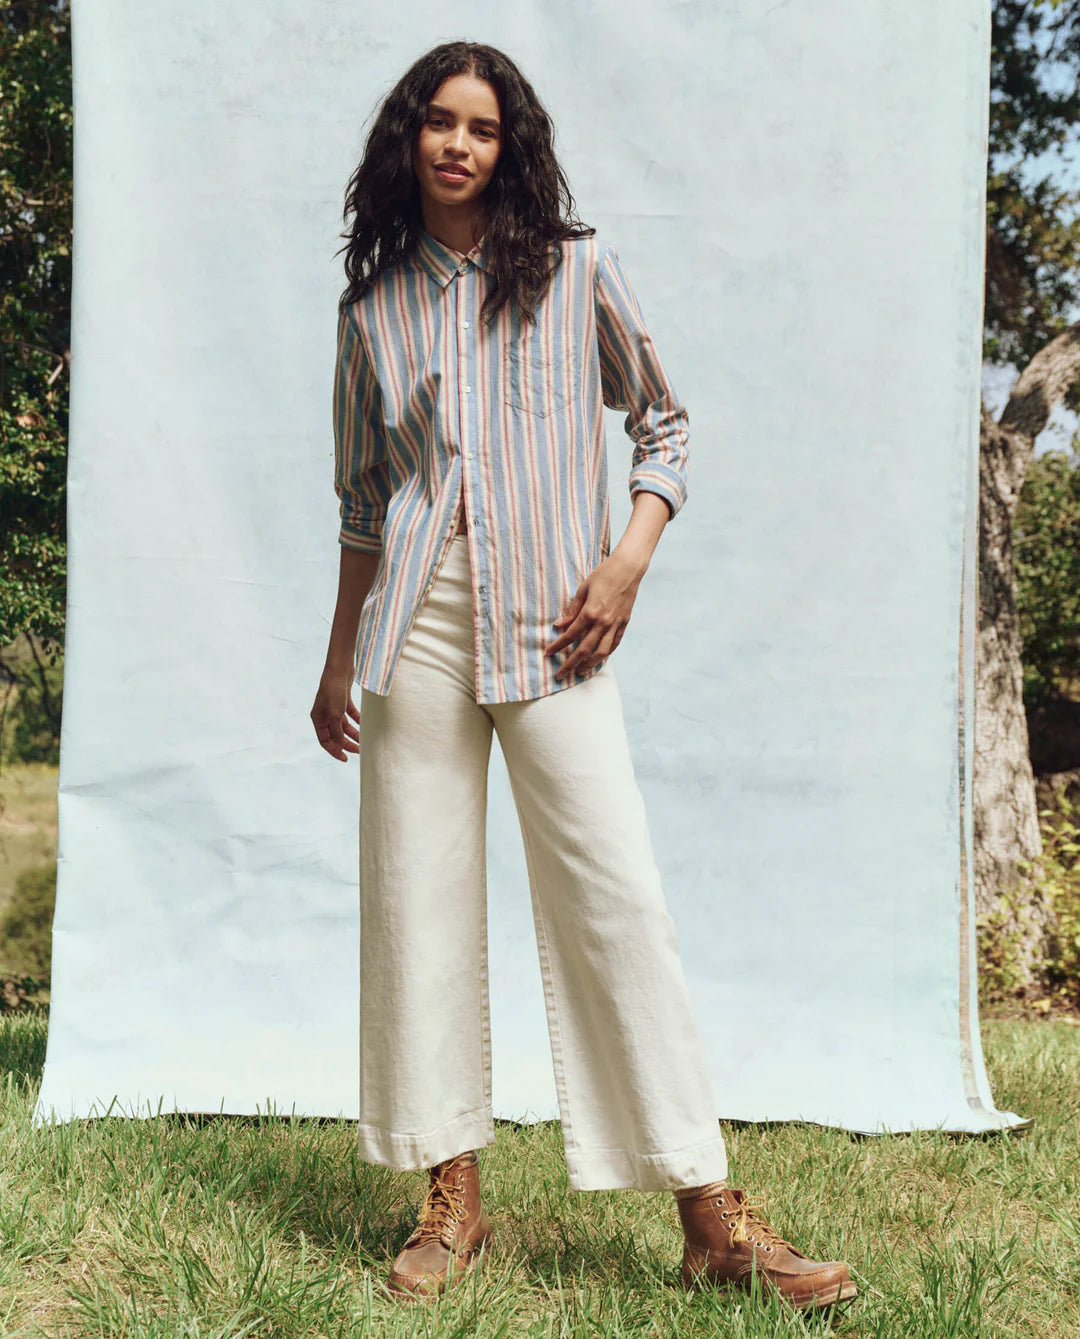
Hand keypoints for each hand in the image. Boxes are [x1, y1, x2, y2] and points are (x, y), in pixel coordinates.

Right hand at [311, 668, 360, 760]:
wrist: (340, 668)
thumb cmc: (334, 690)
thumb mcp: (335, 714)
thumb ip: (337, 732)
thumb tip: (339, 746)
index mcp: (317, 719)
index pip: (325, 741)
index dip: (335, 750)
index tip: (346, 758)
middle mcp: (324, 714)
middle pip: (336, 735)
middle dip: (347, 743)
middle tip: (359, 751)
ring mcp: (334, 707)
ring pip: (344, 726)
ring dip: (354, 733)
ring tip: (365, 740)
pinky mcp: (344, 700)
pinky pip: (351, 715)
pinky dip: (358, 720)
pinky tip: (366, 725)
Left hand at [544, 550, 643, 679]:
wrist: (628, 568)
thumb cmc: (604, 574)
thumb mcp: (583, 588)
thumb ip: (572, 609)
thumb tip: (560, 624)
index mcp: (590, 612)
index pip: (570, 635)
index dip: (558, 646)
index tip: (548, 654)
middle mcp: (603, 622)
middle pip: (584, 650)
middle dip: (570, 664)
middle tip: (560, 675)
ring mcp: (615, 625)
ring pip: (601, 652)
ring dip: (589, 664)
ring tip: (580, 672)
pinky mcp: (624, 624)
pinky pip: (614, 644)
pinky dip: (606, 654)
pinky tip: (599, 659)